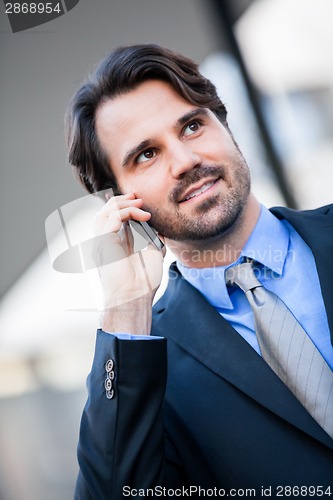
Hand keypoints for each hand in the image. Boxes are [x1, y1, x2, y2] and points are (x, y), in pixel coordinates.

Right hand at [93, 193, 163, 333]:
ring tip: (140, 204)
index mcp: (114, 246)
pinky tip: (144, 216)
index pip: (113, 221)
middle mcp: (105, 243)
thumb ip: (154, 240)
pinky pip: (113, 217)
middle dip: (121, 201)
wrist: (136, 298)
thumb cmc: (143, 284)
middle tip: (139, 198)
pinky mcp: (104, 242)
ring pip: (104, 212)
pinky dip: (128, 211)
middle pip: (105, 213)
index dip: (125, 209)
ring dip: (124, 204)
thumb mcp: (153, 255)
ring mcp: (102, 242)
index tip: (142, 204)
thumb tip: (159, 228)